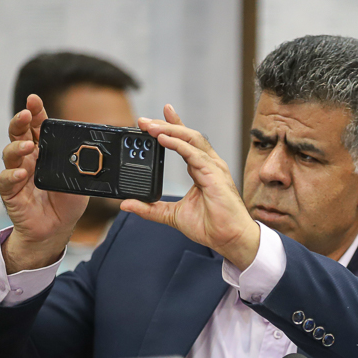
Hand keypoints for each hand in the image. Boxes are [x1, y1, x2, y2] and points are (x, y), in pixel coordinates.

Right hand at [0, 94, 88, 272]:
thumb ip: (85, 165)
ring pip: (10, 154)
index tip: (35, 100)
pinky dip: (11, 175)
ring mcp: (17, 174)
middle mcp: (28, 159)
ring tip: (28, 145)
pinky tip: (21, 173)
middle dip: (21, 121)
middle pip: (19, 134)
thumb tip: (102, 153)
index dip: (36, 113)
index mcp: (45, 152)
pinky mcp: (11, 192)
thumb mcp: (81, 180)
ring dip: (18, 147)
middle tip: (27, 113)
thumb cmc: (67, 201)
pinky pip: (6, 180)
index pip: (38, 128)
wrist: (56, 228)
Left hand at [120, 105, 259, 269]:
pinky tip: (164, 139)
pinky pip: (195, 154)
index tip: (155, 118)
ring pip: (191, 139)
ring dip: (170, 130)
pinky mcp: (215, 174)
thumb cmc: (211, 227)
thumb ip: (150, 209)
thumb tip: (127, 204)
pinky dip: (178, 144)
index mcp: (201, 170)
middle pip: (187, 136)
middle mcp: (209, 165)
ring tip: (150, 127)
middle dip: (165, 124)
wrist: (229, 239)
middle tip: (143, 120)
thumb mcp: (172, 216)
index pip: (186, 142)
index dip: (173, 126)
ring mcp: (214, 168)